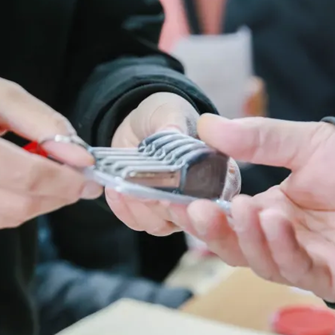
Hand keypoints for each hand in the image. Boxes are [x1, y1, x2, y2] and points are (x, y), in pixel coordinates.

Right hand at [0, 60, 100, 230]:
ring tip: (38, 173)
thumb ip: (43, 122)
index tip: (92, 176)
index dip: (67, 181)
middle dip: (57, 195)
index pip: (24, 177)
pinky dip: (4, 205)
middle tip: (75, 178)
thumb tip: (80, 157)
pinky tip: (0, 181)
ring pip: (4, 219)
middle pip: (17, 207)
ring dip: (33, 201)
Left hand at [106, 92, 239, 235]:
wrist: (137, 127)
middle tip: (146, 194)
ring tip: (123, 187)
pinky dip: (124, 209)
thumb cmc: (164, 117)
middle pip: (189, 218)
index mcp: (219, 171)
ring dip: (139, 208)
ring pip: (161, 224)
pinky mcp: (151, 215)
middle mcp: (202, 198)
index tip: (175, 195)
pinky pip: (138, 222)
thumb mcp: (169, 111)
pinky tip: (115, 191)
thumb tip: (172, 132)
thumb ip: (173, 122)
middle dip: (164, 208)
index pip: (219, 197)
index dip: (200, 202)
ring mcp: (176, 212)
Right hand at [173, 114, 334, 301]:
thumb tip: (208, 126)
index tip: (172, 199)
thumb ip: (258, 139)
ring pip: (260, 261)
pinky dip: (281, 246)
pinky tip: (275, 220)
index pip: (226, 219)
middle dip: (213, 231)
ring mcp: (305, 258)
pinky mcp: (329, 276)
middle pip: (236, 246)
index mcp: (272, 210)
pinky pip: (296, 268)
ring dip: (247, 237)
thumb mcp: (305, 143)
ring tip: (243, 207)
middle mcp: (283, 238)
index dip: (199, 212)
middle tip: (194, 210)